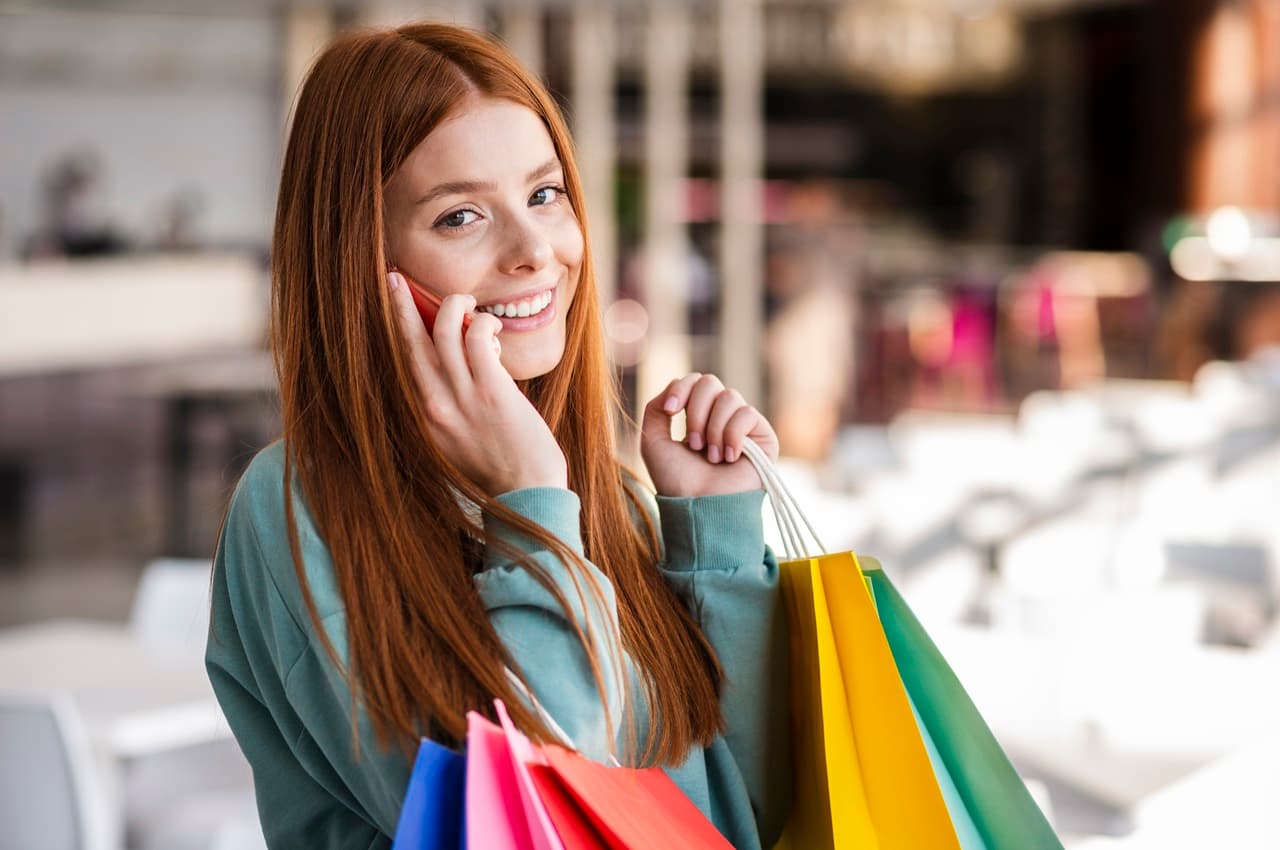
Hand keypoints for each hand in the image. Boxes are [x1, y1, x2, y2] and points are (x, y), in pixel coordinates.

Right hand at [388, 271, 567, 494]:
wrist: (525, 494)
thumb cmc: (497, 471)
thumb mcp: (452, 445)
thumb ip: (443, 413)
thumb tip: (448, 375)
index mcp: (420, 419)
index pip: (399, 364)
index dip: (393, 331)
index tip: (388, 308)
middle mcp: (432, 406)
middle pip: (408, 341)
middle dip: (400, 304)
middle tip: (394, 278)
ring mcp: (461, 397)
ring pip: (444, 331)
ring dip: (453, 305)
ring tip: (465, 300)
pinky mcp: (491, 391)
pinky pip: (477, 338)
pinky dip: (482, 322)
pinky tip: (491, 325)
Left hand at [640, 373, 779, 497]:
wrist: (700, 506)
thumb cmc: (676, 480)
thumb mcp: (653, 440)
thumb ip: (655, 407)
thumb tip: (675, 386)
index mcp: (698, 416)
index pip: (694, 381)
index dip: (681, 389)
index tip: (670, 411)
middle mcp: (721, 417)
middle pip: (710, 382)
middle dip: (697, 411)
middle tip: (694, 444)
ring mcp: (742, 425)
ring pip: (729, 397)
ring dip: (713, 428)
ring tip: (711, 457)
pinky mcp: (763, 436)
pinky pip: (747, 414)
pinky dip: (733, 435)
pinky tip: (729, 458)